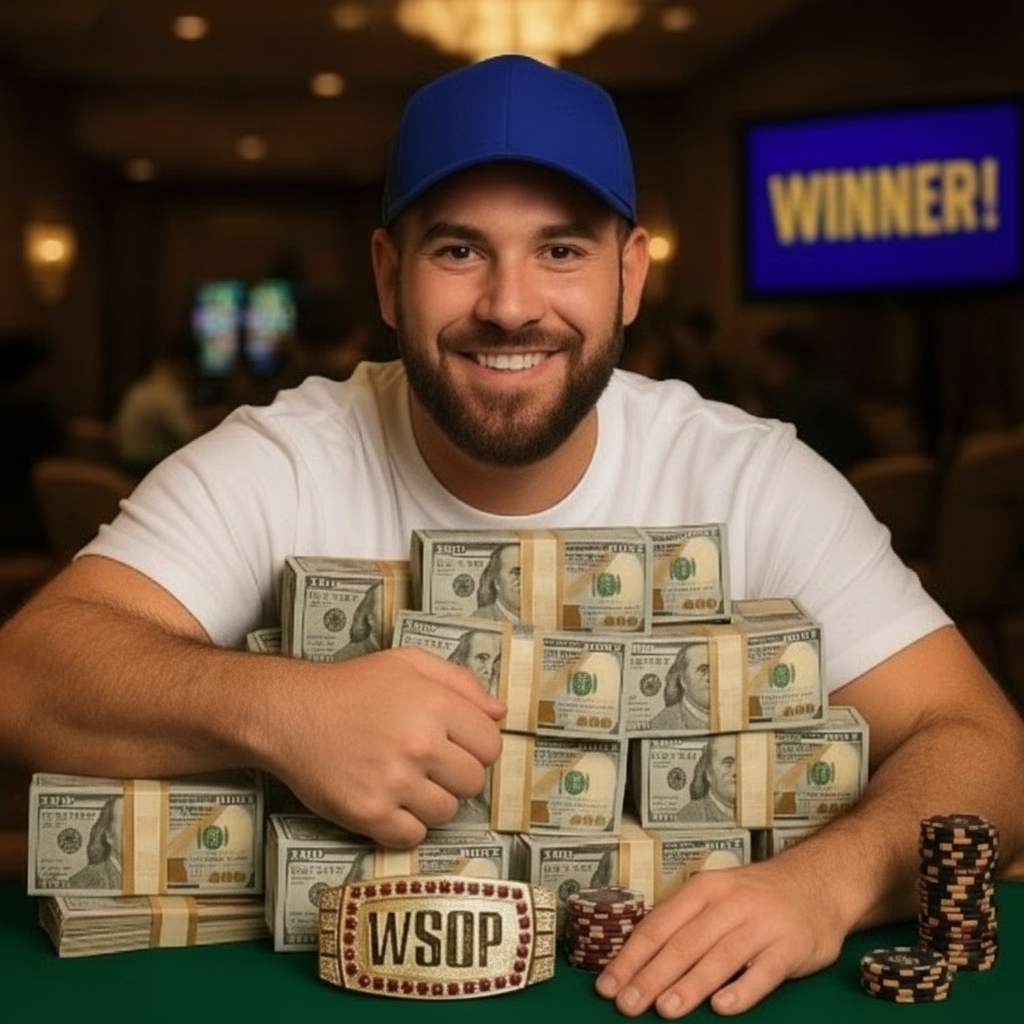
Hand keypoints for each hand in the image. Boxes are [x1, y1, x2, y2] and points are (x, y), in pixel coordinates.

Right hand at [261, 646, 504, 846]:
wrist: (290, 713)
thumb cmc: (352, 686)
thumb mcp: (409, 662)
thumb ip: (461, 682)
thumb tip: (500, 712)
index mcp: (436, 705)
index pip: (491, 746)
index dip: (477, 746)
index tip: (457, 745)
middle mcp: (419, 745)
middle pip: (473, 782)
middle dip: (456, 775)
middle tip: (429, 763)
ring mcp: (394, 782)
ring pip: (446, 813)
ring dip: (432, 801)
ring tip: (406, 780)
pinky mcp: (368, 813)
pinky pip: (413, 837)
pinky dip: (405, 826)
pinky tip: (390, 802)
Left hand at [594, 858, 847, 1017]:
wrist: (818, 883)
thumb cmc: (756, 897)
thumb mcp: (716, 897)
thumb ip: (684, 925)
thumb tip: (638, 961)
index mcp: (703, 890)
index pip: (658, 925)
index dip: (631, 956)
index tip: (608, 984)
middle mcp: (729, 903)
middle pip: (683, 943)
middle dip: (651, 976)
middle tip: (627, 1004)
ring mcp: (761, 924)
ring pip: (719, 957)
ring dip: (690, 985)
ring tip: (665, 1008)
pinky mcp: (790, 946)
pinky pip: (763, 972)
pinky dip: (742, 990)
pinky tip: (722, 1007)